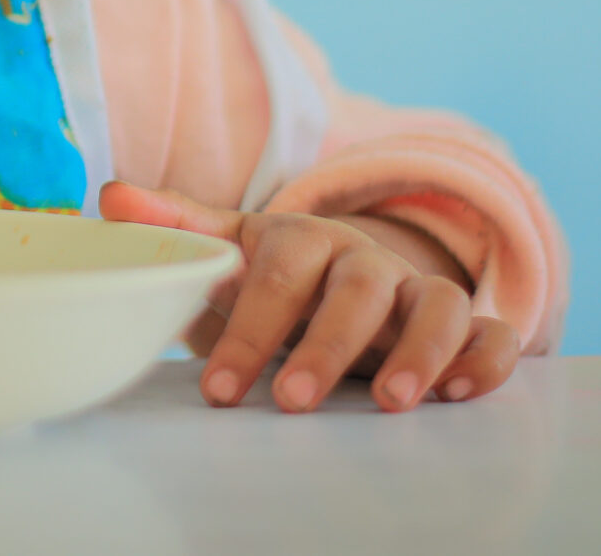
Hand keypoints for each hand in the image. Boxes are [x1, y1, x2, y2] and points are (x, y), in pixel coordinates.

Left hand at [100, 180, 520, 413]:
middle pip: (356, 289)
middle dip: (327, 346)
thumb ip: (178, 227)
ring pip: (436, 304)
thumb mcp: (230, 247)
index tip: (221, 390)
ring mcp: (418, 290)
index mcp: (303, 240)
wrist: (345, 277)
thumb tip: (110, 197)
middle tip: (293, 401)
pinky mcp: (463, 325)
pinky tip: (458, 394)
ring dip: (419, 350)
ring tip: (391, 402)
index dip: (249, 330)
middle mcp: (366, 260)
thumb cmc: (279, 273)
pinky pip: (490, 334)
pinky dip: (484, 359)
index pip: (277, 276)